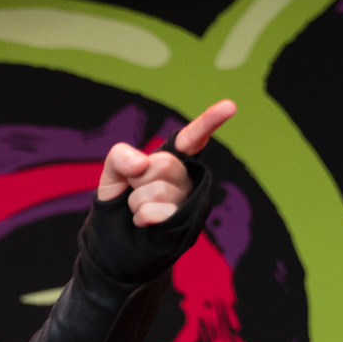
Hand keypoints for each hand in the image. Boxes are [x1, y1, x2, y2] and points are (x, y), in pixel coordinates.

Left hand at [96, 99, 235, 226]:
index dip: (210, 121)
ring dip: (136, 201)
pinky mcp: (181, 223)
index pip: (192, 137)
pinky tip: (144, 222)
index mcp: (173, 158)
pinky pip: (155, 212)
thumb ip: (120, 155)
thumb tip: (141, 164)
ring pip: (156, 191)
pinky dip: (140, 217)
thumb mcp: (112, 171)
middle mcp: (186, 177)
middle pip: (163, 164)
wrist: (113, 235)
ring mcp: (186, 201)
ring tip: (139, 207)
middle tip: (135, 188)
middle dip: (138, 177)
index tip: (230, 106)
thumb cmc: (120, 199)